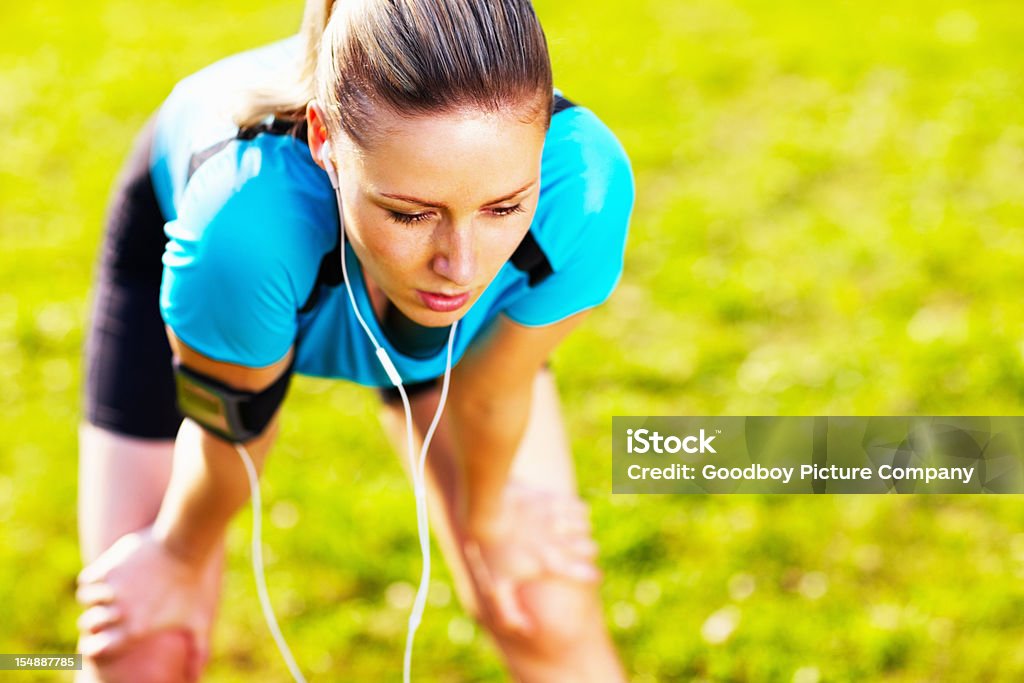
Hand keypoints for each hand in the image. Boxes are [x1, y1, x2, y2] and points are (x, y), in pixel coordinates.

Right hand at [75, 526, 211, 679]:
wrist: (187, 544)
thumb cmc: (196, 584)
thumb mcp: (200, 619)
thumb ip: (199, 651)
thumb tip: (198, 677)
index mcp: (136, 630)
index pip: (97, 650)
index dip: (96, 647)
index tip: (99, 641)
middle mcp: (118, 612)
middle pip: (90, 624)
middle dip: (95, 621)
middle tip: (104, 615)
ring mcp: (111, 588)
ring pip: (87, 600)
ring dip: (94, 598)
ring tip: (106, 594)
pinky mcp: (107, 567)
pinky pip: (87, 579)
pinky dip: (92, 580)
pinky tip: (104, 579)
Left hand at [461, 482, 599, 635]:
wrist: (486, 512)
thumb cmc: (491, 552)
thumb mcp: (496, 587)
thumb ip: (510, 613)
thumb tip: (528, 630)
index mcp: (550, 563)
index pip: (585, 573)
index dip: (592, 575)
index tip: (594, 575)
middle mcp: (558, 541)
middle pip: (591, 548)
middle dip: (589, 551)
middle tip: (583, 552)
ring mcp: (556, 519)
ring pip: (585, 526)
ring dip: (583, 530)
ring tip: (575, 533)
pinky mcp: (553, 500)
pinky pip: (578, 507)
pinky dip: (580, 512)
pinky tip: (575, 514)